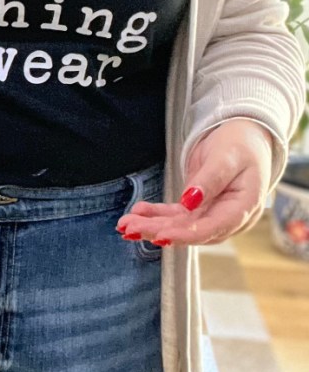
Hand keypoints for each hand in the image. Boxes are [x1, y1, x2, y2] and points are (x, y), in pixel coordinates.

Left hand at [116, 119, 273, 246]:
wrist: (245, 136)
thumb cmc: (241, 144)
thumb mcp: (227, 157)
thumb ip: (210, 180)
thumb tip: (189, 202)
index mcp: (244, 207)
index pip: (213, 227)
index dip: (187, 234)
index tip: (161, 235)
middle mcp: (229, 216)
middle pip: (192, 230)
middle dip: (160, 230)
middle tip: (131, 228)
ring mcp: (213, 213)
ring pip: (181, 225)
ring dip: (153, 225)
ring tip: (126, 225)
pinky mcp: (200, 207)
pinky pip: (177, 215)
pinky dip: (157, 215)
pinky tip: (138, 213)